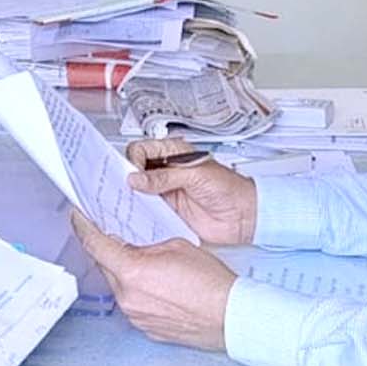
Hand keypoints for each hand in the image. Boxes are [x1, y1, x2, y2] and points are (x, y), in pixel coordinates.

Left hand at [71, 211, 235, 351]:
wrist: (230, 316)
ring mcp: (136, 316)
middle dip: (112, 251)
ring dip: (128, 274)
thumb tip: (134, 248)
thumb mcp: (176, 246)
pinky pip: (134, 304)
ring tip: (151, 266)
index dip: (83, 228)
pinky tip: (159, 286)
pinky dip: (140, 292)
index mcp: (132, 272)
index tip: (78, 218)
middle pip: (107, 267)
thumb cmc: (211, 283)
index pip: (95, 246)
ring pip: (121, 287)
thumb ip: (146, 245)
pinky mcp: (146, 328)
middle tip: (121, 238)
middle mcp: (128, 297)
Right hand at [126, 139, 257, 244]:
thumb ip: (165, 177)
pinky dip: (138, 213)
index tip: (133, 173)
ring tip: (125, 201)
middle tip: (122, 187)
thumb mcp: (196, 176)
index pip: (142, 150)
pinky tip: (136, 214)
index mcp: (174, 153)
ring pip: (137, 191)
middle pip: (134, 169)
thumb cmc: (230, 188)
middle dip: (126, 177)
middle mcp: (167, 171)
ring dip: (130, 196)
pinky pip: (146, 210)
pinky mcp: (168, 211)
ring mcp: (166, 192)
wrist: (244, 215)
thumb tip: (136, 178)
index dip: (133, 160)